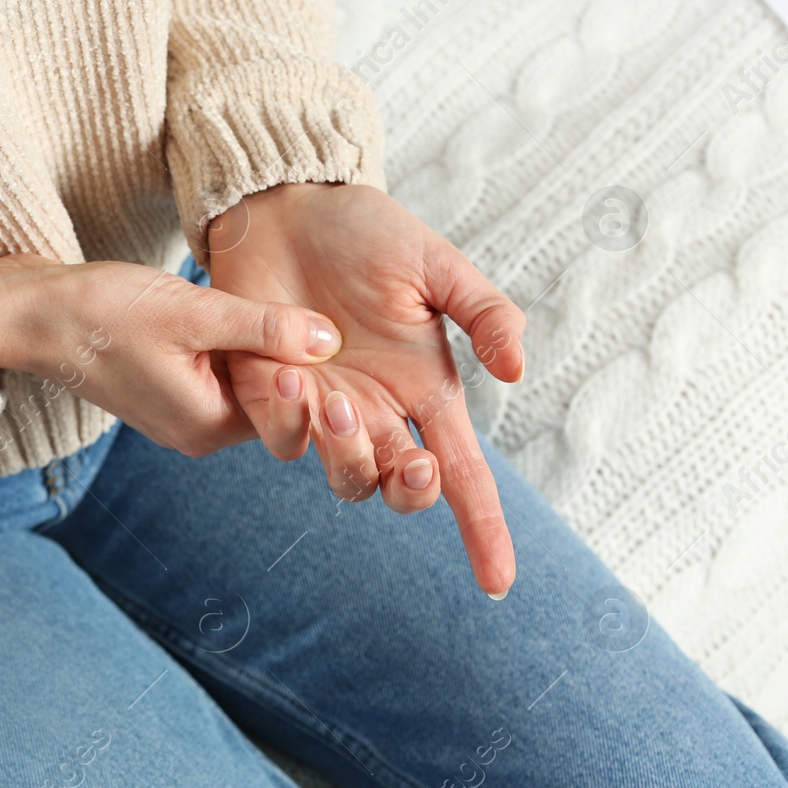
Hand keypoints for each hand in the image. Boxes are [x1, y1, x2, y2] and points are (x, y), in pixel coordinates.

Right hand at [0, 253, 342, 457]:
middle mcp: (197, 432)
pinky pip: (216, 375)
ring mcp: (178, 416)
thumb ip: (264, 326)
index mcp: (208, 424)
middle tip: (320, 313)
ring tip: (280, 306)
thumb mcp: (194, 312)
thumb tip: (330, 340)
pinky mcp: (164, 393)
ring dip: (259, 348)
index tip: (336, 329)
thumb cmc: (102, 312)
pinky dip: (230, 347)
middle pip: (270, 399)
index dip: (315, 370)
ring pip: (244, 382)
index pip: (290, 407)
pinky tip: (237, 310)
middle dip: (290, 359)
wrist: (30, 313)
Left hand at [207, 183, 524, 596]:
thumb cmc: (366, 234)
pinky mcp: (268, 395)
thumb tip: (520, 372)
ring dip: (344, 452)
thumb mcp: (438, 267)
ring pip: (341, 477)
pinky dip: (289, 418)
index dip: (483, 530)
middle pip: (397, 490)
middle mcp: (376, 411)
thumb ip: (486, 314)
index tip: (499, 582)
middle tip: (410, 459)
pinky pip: (281, 437)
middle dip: (409, 490)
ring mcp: (320, 408)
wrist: (286, 206)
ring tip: (334, 398)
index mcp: (424, 390)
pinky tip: (289, 372)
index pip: (462, 474)